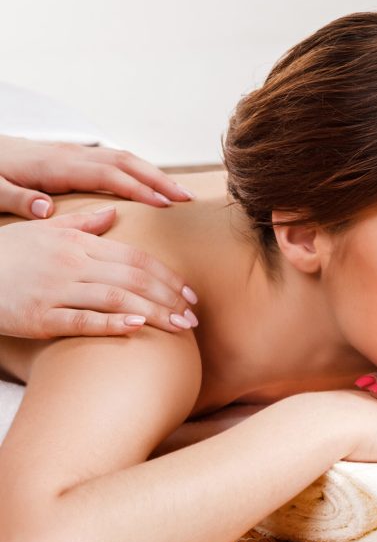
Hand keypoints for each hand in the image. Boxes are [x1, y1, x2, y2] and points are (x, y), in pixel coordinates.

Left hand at [0, 135, 194, 218]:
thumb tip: (48, 210)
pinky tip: (153, 187)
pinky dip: (140, 173)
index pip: (108, 175)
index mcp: (57, 166)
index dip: (138, 188)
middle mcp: (72, 155)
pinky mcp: (77, 158)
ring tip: (181, 194)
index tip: (165, 205)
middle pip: (126, 162)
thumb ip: (19, 198)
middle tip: (188, 199)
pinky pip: (116, 162)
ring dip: (155, 175)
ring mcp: (76, 154)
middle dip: (160, 179)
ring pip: (125, 159)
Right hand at [0, 206, 198, 337]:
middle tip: (194, 316)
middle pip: (133, 279)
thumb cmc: (8, 255)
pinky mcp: (38, 317)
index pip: (135, 258)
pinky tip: (136, 329)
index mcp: (78, 243)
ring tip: (180, 328)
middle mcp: (71, 263)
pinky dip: (111, 324)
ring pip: (116, 299)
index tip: (189, 293)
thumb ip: (81, 223)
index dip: (168, 276)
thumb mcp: (44, 231)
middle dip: (169, 298)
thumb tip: (112, 212)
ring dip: (153, 313)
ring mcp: (55, 290)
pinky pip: (81, 320)